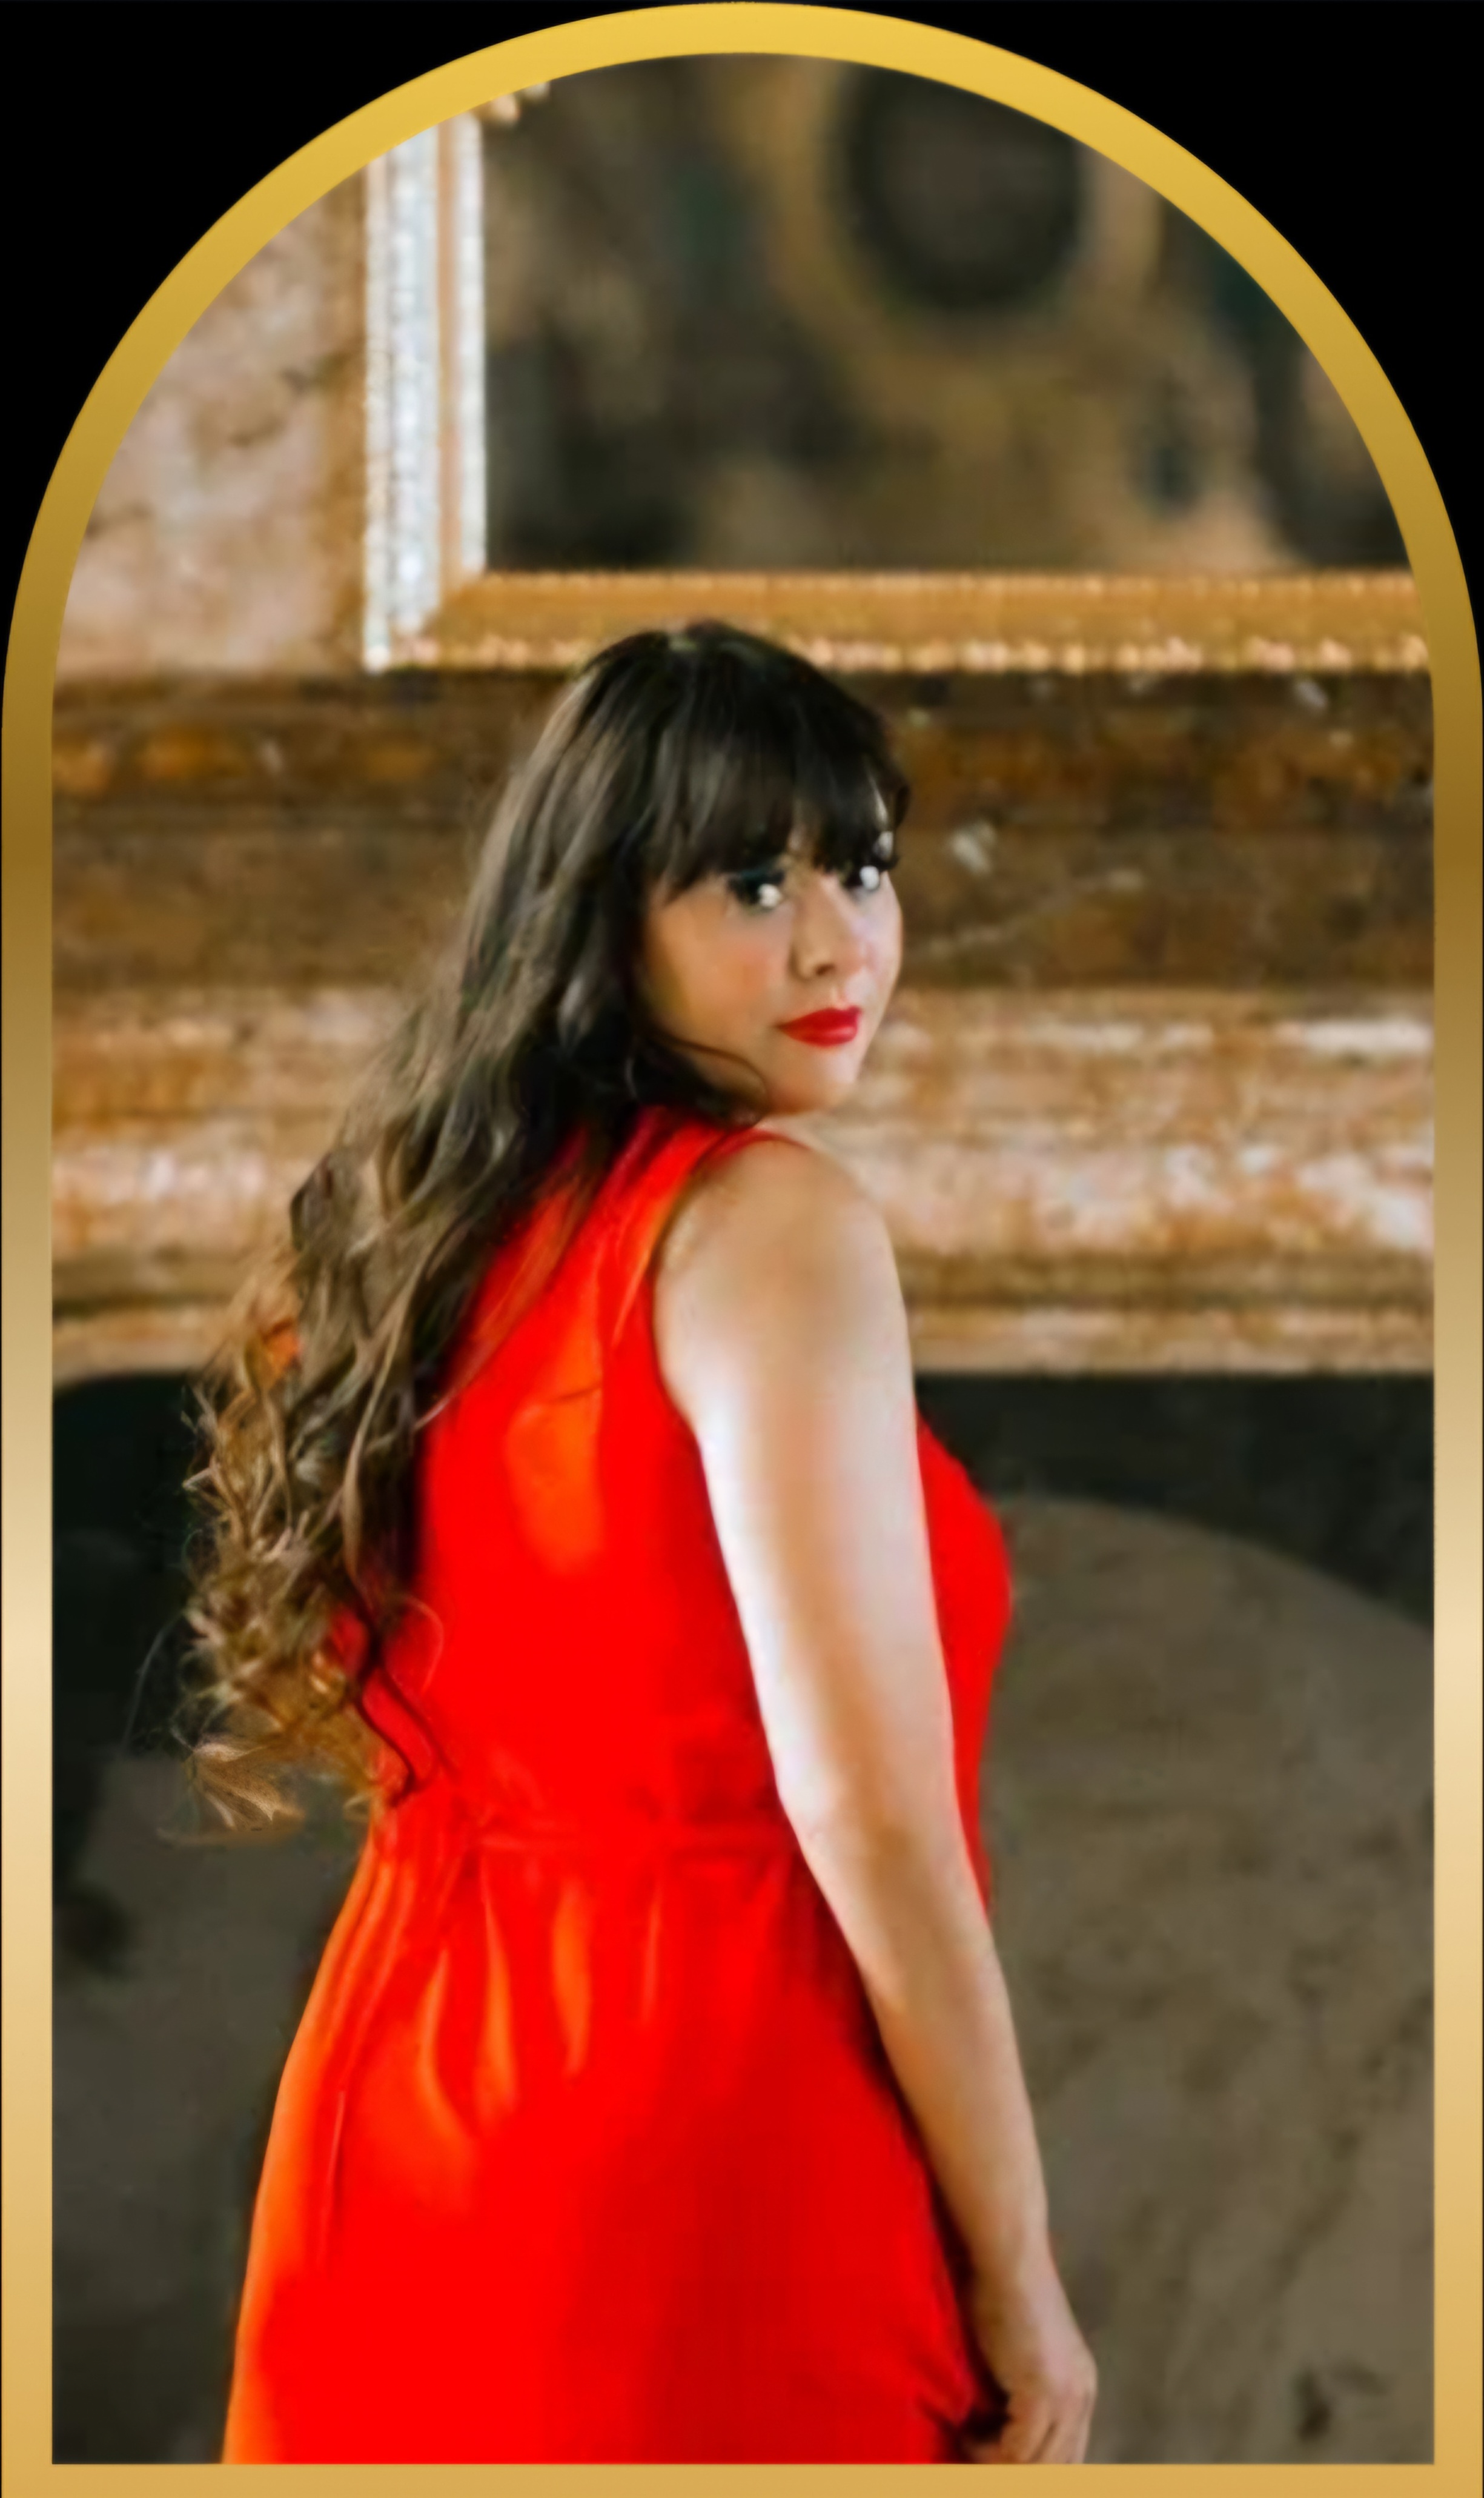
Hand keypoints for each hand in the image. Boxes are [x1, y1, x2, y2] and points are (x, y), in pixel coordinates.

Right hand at [958, 2246, 1096, 2463]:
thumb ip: (1012, 2390)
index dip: (1029, 2468)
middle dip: (1015, 2473)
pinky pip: (1017, 2452)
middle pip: (1057, 2468)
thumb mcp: (1012, 2352)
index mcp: (1079, 2387)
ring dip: (996, 2467)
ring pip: (1039, 2467)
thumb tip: (987, 2427)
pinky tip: (963, 2437)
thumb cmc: (995, 2289)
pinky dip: (986, 2455)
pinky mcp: (1043, 2394)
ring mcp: (1067, 2396)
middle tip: (970, 2464)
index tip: (988, 2463)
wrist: (1003, 2255)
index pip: (1066, 2456)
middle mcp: (1082, 2396)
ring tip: (961, 2452)